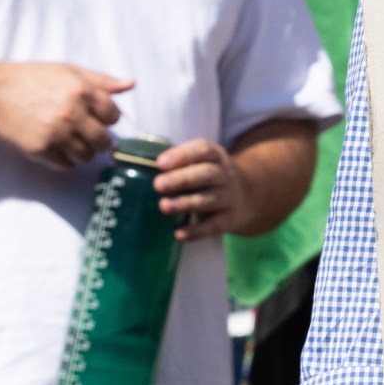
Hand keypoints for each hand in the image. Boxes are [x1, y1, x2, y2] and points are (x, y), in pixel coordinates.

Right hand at [0, 63, 131, 171]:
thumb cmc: (31, 79)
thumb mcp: (68, 71)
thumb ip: (101, 80)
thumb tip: (130, 84)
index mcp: (82, 91)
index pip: (114, 115)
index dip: (108, 117)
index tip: (98, 117)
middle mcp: (72, 113)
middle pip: (104, 140)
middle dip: (100, 139)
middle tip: (88, 133)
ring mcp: (57, 133)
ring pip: (87, 156)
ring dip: (84, 151)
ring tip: (71, 140)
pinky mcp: (41, 149)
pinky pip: (67, 165)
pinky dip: (66, 160)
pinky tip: (58, 147)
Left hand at [153, 137, 280, 242]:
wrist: (247, 196)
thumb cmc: (208, 176)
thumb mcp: (201, 161)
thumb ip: (176, 162)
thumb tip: (136, 165)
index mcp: (215, 156)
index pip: (202, 151)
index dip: (181, 156)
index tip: (160, 163)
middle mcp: (224, 175)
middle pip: (206, 175)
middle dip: (182, 179)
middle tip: (158, 185)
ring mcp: (228, 198)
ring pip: (208, 200)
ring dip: (186, 203)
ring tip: (164, 206)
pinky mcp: (229, 220)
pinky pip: (213, 226)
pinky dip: (196, 231)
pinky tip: (178, 233)